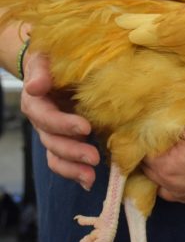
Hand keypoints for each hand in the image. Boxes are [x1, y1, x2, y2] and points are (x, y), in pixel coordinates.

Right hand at [21, 53, 99, 189]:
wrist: (54, 68)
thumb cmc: (52, 61)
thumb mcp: (45, 60)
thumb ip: (40, 71)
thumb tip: (35, 87)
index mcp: (37, 102)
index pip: (46, 117)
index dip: (63, 124)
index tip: (85, 128)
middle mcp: (42, 121)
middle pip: (52, 141)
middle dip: (72, 151)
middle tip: (93, 158)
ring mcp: (52, 133)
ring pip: (56, 155)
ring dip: (73, 168)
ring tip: (91, 178)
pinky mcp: (63, 139)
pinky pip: (63, 160)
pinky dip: (74, 172)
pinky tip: (88, 182)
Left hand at [142, 121, 184, 202]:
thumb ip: (174, 120)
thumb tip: (157, 116)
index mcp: (166, 166)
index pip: (141, 150)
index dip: (144, 135)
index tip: (148, 122)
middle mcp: (171, 184)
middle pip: (147, 167)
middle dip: (149, 151)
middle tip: (155, 133)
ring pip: (160, 180)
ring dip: (159, 166)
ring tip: (166, 150)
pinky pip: (174, 190)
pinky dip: (171, 179)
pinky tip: (181, 167)